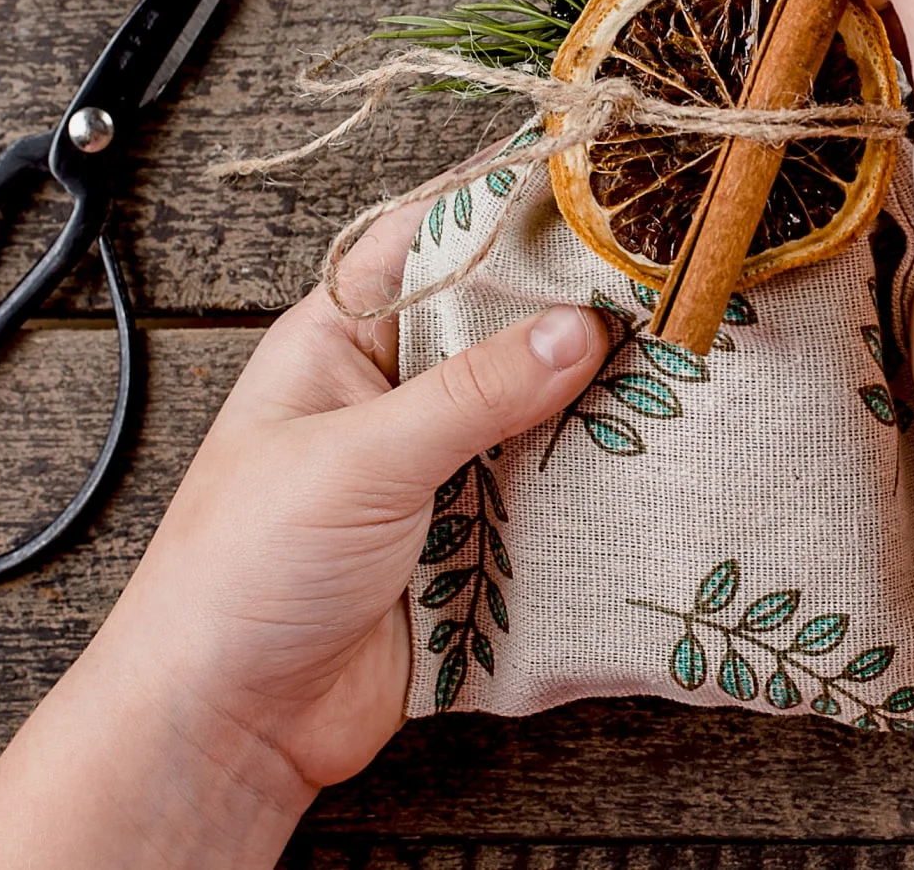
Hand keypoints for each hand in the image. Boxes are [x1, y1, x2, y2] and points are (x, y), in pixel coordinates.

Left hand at [0, 203, 612, 868]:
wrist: (229, 725)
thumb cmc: (244, 573)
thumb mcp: (360, 460)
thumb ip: (472, 393)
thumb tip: (579, 328)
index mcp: (338, 342)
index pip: (429, 240)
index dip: (506, 209)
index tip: (598, 187)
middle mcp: (391, 395)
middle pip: (499, 326)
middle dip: (577, 311)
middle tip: (669, 284)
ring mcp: (434, 471)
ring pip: (534, 412)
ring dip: (596, 402)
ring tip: (685, 368)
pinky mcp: (470, 544)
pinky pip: (546, 498)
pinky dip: (595, 486)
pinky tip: (656, 466)